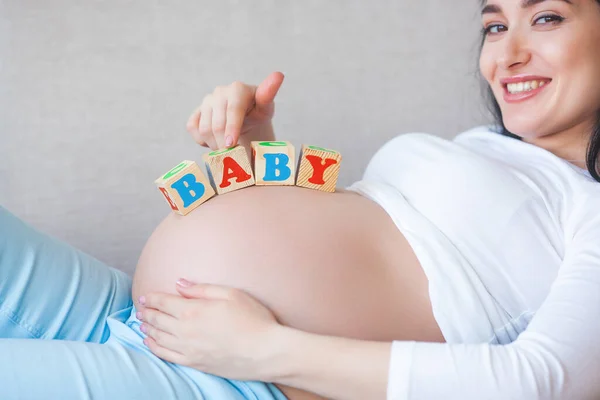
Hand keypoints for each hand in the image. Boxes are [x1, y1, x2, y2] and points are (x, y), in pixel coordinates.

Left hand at [138, 279, 281, 380]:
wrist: (265, 351)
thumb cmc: (253, 319)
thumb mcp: (231, 294)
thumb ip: (201, 289)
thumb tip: (179, 283)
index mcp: (193, 310)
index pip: (163, 302)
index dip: (151, 298)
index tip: (145, 296)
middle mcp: (185, 331)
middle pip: (157, 320)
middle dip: (146, 313)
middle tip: (141, 308)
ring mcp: (188, 349)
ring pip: (158, 338)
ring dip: (147, 329)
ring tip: (142, 323)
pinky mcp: (194, 363)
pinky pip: (166, 355)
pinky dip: (154, 348)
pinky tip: (150, 343)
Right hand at [186, 71, 284, 149]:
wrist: (245, 117)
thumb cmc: (257, 112)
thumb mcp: (266, 108)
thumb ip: (269, 94)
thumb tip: (279, 75)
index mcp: (237, 89)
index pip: (233, 110)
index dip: (232, 129)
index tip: (232, 145)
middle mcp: (220, 92)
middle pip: (217, 124)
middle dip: (224, 143)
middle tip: (233, 155)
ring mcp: (206, 101)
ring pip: (204, 129)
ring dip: (215, 144)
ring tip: (227, 149)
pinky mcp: (196, 111)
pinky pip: (193, 129)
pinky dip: (203, 140)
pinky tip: (216, 140)